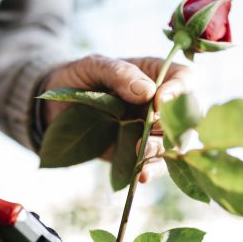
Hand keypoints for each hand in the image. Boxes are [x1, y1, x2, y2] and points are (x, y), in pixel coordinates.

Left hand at [43, 55, 190, 181]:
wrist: (56, 105)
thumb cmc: (79, 78)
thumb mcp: (94, 67)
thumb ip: (120, 73)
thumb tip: (148, 92)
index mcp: (155, 74)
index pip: (184, 78)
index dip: (179, 89)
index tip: (160, 100)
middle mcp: (159, 103)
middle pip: (186, 115)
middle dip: (174, 125)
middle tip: (153, 128)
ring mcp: (151, 129)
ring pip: (173, 143)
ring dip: (161, 149)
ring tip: (140, 152)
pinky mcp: (139, 150)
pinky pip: (156, 163)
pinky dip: (153, 169)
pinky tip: (141, 175)